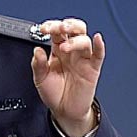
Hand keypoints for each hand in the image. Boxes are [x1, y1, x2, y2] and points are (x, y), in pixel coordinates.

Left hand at [31, 19, 104, 136]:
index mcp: (57, 50)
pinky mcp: (92, 69)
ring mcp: (83, 59)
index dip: (51, 26)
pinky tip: (97, 39)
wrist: (65, 111)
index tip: (44, 28)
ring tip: (64, 47)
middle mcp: (71, 51)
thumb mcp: (40, 79)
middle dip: (67, 25)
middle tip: (59, 28)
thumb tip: (37, 50)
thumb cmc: (54, 93)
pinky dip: (99, 46)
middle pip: (74, 30)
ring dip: (75, 40)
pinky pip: (98, 55)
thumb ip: (38, 64)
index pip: (57, 32)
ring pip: (84, 41)